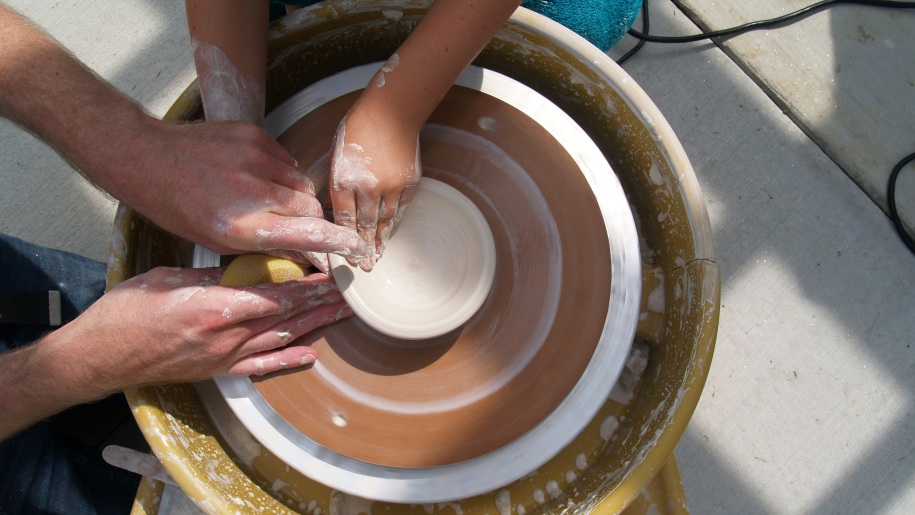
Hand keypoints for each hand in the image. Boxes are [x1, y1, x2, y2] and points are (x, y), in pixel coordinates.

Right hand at [59, 266, 350, 389]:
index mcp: (215, 307)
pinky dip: (287, 362)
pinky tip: (310, 356)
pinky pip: (260, 367)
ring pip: (281, 339)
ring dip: (315, 327)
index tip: (334, 275)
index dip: (310, 286)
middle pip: (287, 317)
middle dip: (322, 303)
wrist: (99, 356)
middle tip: (352, 293)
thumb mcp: (167, 278)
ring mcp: (224, 357)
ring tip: (342, 315)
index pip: (277, 295)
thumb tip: (244, 265)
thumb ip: (210, 275)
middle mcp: (226, 336)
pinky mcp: (217, 371)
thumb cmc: (125, 313)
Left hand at [105, 120, 369, 268]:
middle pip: (311, 208)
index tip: (356, 249)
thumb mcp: (218, 241)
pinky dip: (281, 174)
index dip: (339, 243)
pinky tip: (257, 178)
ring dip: (296, 197)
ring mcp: (256, 159)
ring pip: (301, 184)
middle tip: (299, 228)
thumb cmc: (178, 207)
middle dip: (313, 220)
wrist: (148, 158)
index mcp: (243, 226)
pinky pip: (287, 161)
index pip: (309, 234)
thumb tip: (302, 251)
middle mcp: (254, 191)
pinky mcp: (255, 136)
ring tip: (269, 201)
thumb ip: (264, 244)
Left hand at [329, 102, 420, 269]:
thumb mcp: (336, 154)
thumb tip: (334, 209)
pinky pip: (401, 209)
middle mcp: (368, 187)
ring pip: (385, 221)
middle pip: (365, 226)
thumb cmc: (358, 129)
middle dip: (364, 249)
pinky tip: (389, 233)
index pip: (343, 219)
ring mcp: (391, 186)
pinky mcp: (409, 182)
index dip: (343, 240)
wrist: (392, 111)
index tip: (343, 256)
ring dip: (380, 241)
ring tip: (378, 256)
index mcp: (344, 179)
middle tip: (365, 267)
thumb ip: (335, 184)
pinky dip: (394, 222)